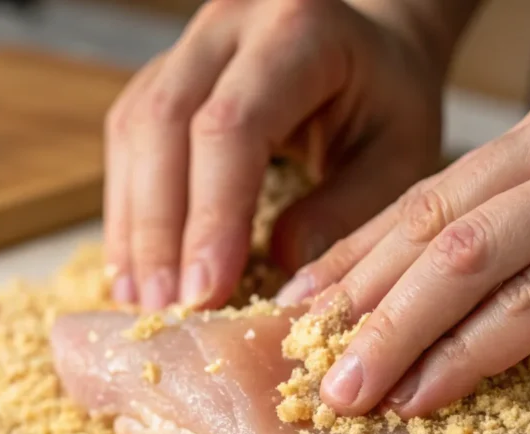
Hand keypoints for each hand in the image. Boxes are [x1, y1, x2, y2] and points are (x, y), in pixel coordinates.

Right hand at [105, 0, 464, 309]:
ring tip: (140, 300)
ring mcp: (191, 44)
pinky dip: (129, 206)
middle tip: (162, 309)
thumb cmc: (391, 104)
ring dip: (134, 222)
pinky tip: (135, 264)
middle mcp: (231, 23)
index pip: (232, 127)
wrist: (373, 48)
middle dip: (159, 228)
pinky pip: (129, 135)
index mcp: (299, 31)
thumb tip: (280, 270)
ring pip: (134, 128)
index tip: (205, 292)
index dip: (211, 215)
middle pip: (164, 123)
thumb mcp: (399, 158)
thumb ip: (347, 210)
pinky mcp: (167, 73)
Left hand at [293, 80, 529, 417]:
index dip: (360, 251)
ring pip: (468, 263)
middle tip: (305, 350)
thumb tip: (469, 324)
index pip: (430, 194)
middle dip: (359, 295)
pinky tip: (427, 390)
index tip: (308, 300)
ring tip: (347, 389)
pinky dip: (470, 354)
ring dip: (397, 333)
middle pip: (432, 224)